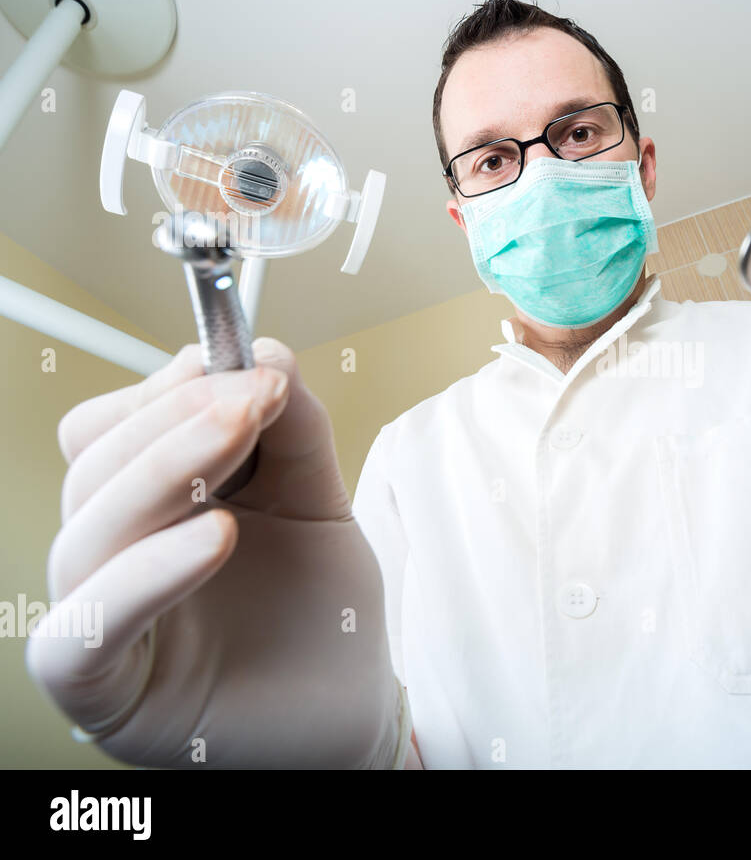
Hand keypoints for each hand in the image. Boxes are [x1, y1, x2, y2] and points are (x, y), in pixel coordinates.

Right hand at [26, 339, 406, 767]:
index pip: (108, 431)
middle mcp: (112, 560)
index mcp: (146, 510)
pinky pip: (89, 628)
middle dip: (176, 419)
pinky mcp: (109, 690)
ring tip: (242, 434)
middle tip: (253, 393)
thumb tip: (262, 352)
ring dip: (166, 469)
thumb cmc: (321, 612)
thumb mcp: (315, 503)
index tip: (245, 362)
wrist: (353, 708)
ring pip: (87, 532)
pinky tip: (216, 535)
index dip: (166, 388)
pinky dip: (146, 571)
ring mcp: (104, 625)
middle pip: (92, 468)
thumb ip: (291, 432)